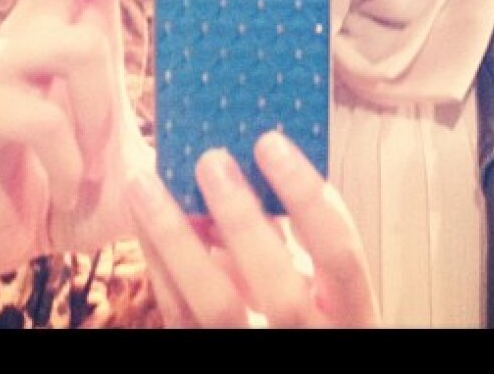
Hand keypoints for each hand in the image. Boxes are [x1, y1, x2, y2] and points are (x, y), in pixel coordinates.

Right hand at [0, 0, 201, 274]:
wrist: (3, 242)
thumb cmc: (77, 183)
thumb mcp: (140, 142)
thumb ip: (176, 114)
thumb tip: (261, 100)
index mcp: (74, 20)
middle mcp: (32, 25)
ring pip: (77, 45)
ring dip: (104, 113)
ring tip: (96, 169)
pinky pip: (44, 116)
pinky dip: (71, 160)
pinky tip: (65, 190)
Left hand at [129, 130, 379, 327]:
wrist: (284, 347)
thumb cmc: (307, 306)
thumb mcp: (320, 278)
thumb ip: (296, 232)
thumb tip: (249, 156)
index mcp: (351, 311)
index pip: (339, 252)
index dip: (306, 196)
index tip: (270, 141)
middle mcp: (310, 339)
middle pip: (279, 287)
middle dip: (242, 219)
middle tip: (211, 159)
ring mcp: (256, 351)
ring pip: (216, 307)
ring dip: (176, 239)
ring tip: (146, 182)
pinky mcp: (210, 355)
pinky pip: (180, 314)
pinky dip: (159, 263)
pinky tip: (142, 219)